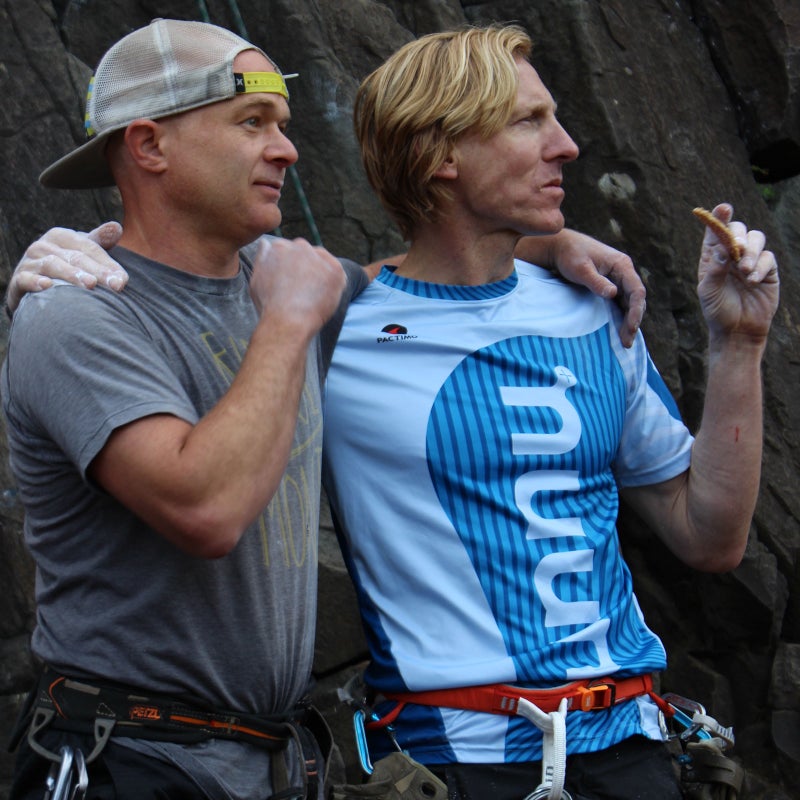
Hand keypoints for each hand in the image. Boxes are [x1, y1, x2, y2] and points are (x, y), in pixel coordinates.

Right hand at [6, 222, 127, 312]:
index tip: (123, 280)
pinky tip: (48, 286)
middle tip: (116, 285)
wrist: (29, 283)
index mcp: (61, 236)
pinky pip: (25, 279)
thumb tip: (117, 227)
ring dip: (72, 274)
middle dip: (98, 272)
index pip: (89, 248)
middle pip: (75, 257)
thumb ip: (98, 242)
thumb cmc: (63, 265)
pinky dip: (35, 282)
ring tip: (91, 285)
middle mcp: (43, 245)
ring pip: (53, 265)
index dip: (108, 263)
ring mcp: (29, 262)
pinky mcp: (18, 280)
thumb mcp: (79, 251)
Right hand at [249, 237, 346, 331]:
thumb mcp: (256, 278)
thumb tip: (266, 243)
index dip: (291, 269)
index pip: (290, 251)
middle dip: (307, 268)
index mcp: (279, 246)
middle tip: (302, 291)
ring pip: (323, 262)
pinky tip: (323, 298)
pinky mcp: (335, 269)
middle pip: (307, 254)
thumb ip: (263, 258)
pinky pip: (338, 274)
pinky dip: (334, 286)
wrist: (288, 321)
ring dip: (321, 274)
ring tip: (312, 296)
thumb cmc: (269, 305)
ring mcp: (319, 256)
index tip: (290, 284)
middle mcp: (299, 246)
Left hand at [516, 230, 645, 347]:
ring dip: (627, 322)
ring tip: (624, 343)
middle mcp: (623, 273)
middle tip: (627, 342)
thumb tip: (613, 294)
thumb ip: (596, 282)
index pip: (636, 291)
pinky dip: (620, 318)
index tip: (631, 327)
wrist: (560, 247)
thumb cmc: (570, 255)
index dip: (636, 310)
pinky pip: (619, 305)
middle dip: (633, 321)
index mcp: (621, 265)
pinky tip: (618, 332)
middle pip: (635, 300)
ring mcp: (617, 280)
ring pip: (628, 304)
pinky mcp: (609, 287)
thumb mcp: (581, 268)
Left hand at [697, 204, 778, 340]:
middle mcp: (731, 255)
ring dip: (752, 252)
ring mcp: (751, 261)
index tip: (723, 208)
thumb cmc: (717, 310)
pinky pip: (768, 258)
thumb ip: (714, 268)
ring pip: (757, 239)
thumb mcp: (709, 291)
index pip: (715, 232)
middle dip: (739, 235)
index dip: (719, 218)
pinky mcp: (767, 271)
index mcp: (712, 257)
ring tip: (744, 271)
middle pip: (739, 230)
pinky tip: (752, 281)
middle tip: (738, 249)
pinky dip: (760, 267)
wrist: (737, 330)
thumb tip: (722, 247)